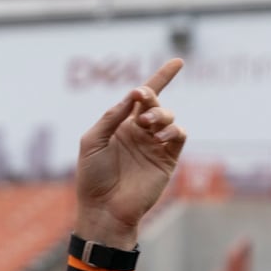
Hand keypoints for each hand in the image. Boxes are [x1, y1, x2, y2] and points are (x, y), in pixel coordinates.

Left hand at [75, 58, 187, 248]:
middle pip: (156, 103)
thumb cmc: (92, 177)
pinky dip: (173, 129)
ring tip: (147, 124)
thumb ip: (111, 116)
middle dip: (151, 97)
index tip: (177, 62)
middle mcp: (140, 133)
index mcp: (121, 126)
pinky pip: (179, 135)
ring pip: (169, 116)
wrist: (104, 208)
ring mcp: (154, 146)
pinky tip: (160, 135)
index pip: (143, 97)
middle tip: (141, 103)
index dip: (161, 78)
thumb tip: (134, 95)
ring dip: (160, 113)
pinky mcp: (166, 160)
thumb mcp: (92, 141)